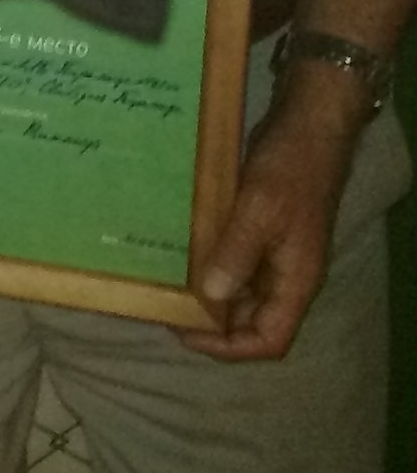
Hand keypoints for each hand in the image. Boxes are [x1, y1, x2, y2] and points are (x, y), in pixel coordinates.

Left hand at [177, 75, 359, 360]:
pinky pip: (237, 263)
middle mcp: (288, 275)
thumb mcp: (258, 210)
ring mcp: (277, 253)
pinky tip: (180, 256)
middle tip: (165, 308)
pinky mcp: (264, 231)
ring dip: (209, 295)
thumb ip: (236, 254)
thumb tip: (210, 298)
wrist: (307, 126)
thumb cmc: (288, 168)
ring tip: (166, 286)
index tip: (184, 333)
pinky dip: (211, 266)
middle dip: (213, 324)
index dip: (229, 347)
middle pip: (253, 321)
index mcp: (296, 280)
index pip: (270, 340)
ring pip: (243, 293)